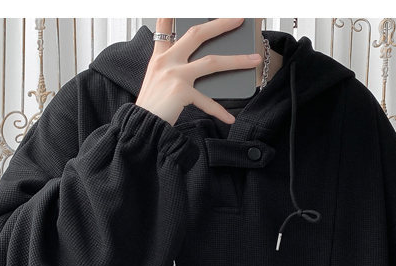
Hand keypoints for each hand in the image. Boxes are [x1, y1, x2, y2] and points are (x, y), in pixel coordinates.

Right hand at [136, 18, 261, 126]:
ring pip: (211, 62)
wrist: (141, 125)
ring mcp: (174, 74)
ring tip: (254, 60)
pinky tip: (231, 118)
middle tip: (238, 18)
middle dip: (220, 24)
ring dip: (236, 60)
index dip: (174, 12)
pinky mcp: (180, 92)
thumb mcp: (154, 79)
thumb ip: (170, 66)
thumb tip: (195, 64)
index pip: (166, 25)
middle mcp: (167, 60)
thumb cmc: (151, 106)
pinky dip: (220, 111)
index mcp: (160, 56)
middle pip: (197, 34)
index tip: (181, 5)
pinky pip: (207, 101)